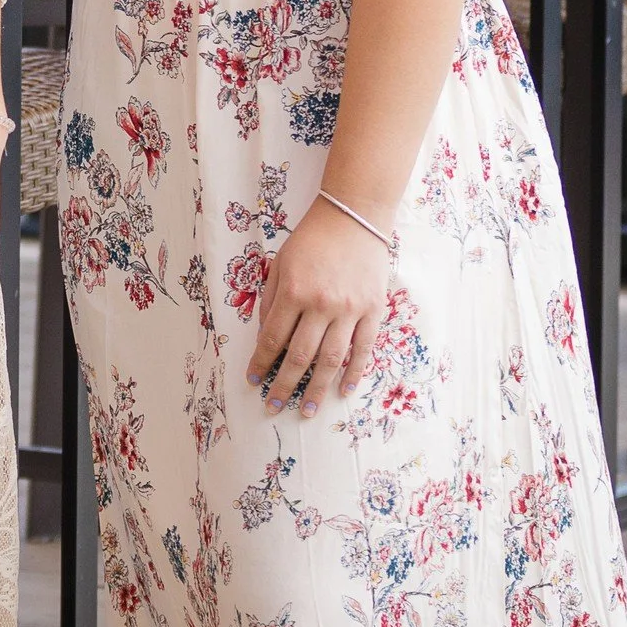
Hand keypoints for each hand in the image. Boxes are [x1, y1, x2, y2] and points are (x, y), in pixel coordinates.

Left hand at [248, 200, 392, 418]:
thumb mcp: (280, 264)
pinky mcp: (373, 310)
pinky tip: (344, 390)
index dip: (261, 364)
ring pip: (332, 360)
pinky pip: (364, 348)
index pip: (273, 339)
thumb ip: (271, 300)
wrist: (354, 216)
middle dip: (284, 386)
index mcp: (294, 292)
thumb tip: (266, 337)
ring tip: (307, 411)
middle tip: (274, 408)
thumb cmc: (312, 239)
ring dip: (317, 389)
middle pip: (300, 357)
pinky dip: (354, 372)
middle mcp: (322, 304)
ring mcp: (351, 310)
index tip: (253, 381)